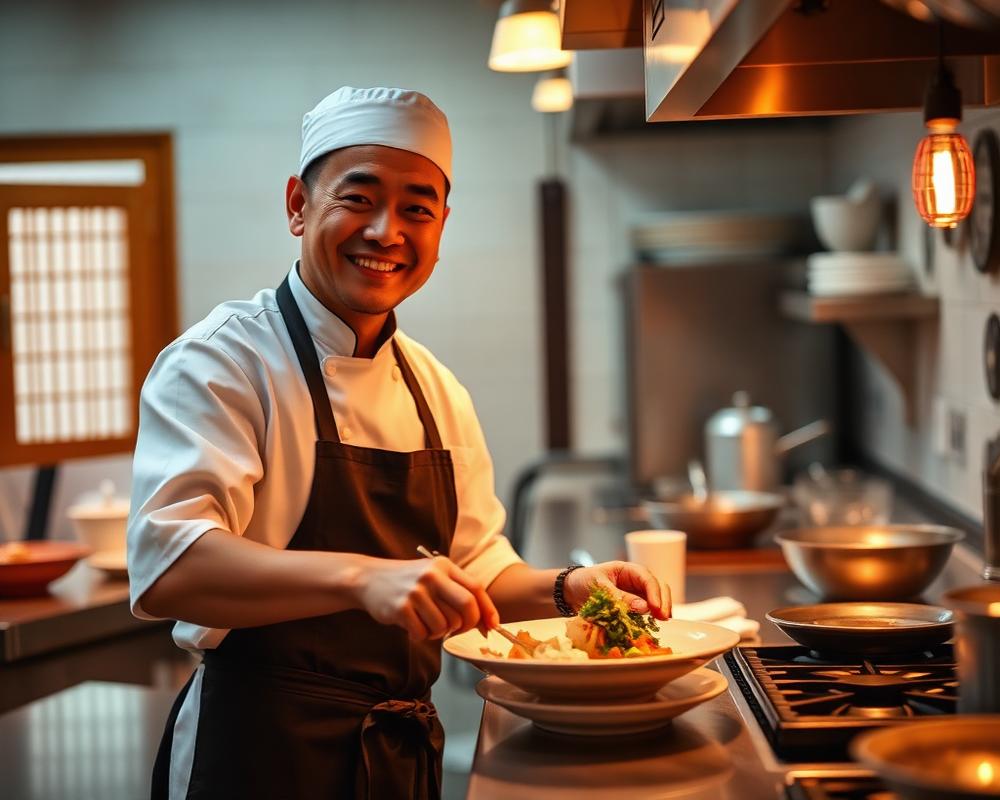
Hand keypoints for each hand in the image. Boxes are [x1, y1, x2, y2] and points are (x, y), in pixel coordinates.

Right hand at [357, 556, 499, 640]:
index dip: (487, 609)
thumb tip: (483, 620)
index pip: (476, 588)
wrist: (368, 578)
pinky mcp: (401, 608)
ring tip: (425, 622)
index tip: (492, 626)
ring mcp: (416, 591)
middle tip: (456, 629)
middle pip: (466, 607)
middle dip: (467, 624)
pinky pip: (423, 633)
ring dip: (438, 632)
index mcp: (443, 566)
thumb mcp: (433, 575)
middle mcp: (432, 576)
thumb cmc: (407, 581)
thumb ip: (456, 592)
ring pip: (444, 625)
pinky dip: (421, 635)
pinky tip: (412, 626)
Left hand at [561, 561, 670, 619]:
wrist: (571, 591)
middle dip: (664, 601)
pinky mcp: (633, 606)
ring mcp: (636, 593)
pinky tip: (655, 624)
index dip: (654, 593)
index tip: (656, 609)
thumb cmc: (583, 582)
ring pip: (656, 598)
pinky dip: (652, 616)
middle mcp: (636, 581)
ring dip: (661, 609)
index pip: (647, 578)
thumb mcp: (599, 587)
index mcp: (628, 570)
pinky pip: (646, 610)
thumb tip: (644, 607)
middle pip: (658, 586)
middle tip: (664, 618)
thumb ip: (619, 597)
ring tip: (662, 622)